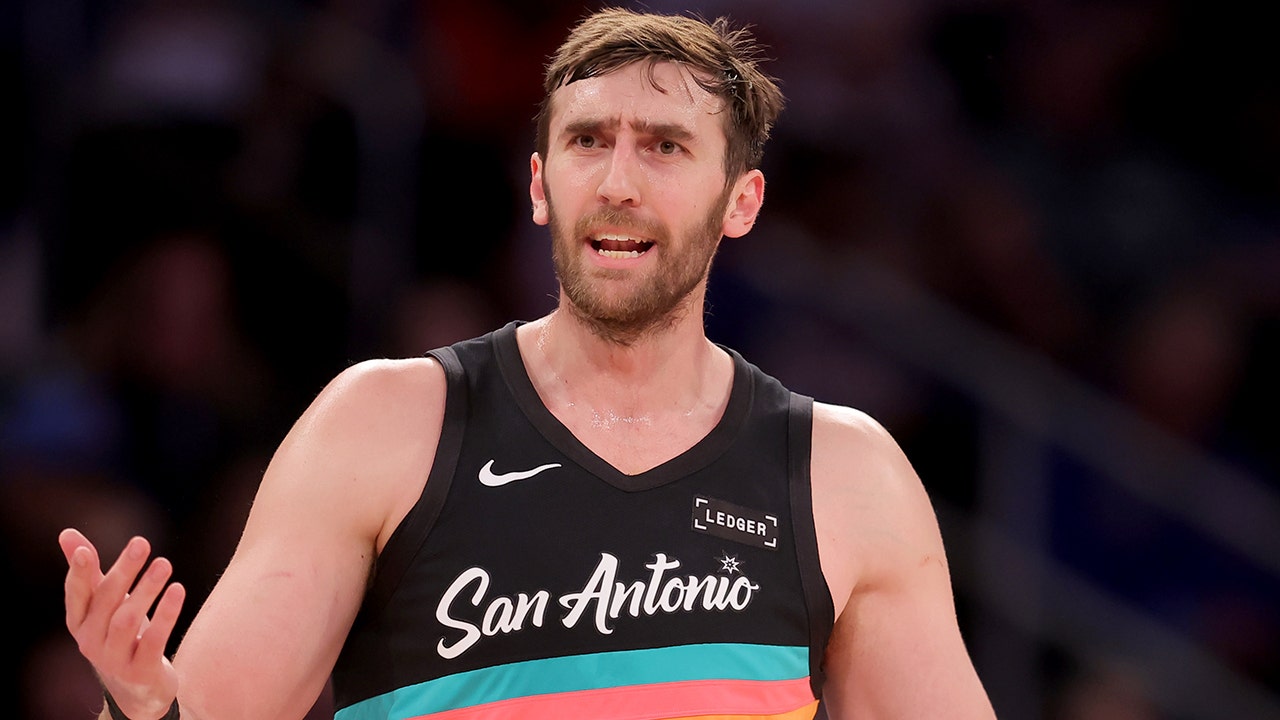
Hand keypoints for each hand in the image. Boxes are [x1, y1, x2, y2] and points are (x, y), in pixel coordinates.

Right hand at [60, 528, 186, 719]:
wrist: (136, 687)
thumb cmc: (118, 633)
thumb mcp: (103, 603)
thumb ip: (89, 571)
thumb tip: (66, 532)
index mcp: (79, 621)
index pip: (76, 594)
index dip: (79, 573)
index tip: (87, 551)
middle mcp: (90, 641)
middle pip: (105, 602)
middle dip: (123, 571)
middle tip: (142, 543)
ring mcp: (113, 659)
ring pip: (126, 621)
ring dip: (146, 590)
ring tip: (164, 564)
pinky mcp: (140, 670)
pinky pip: (153, 641)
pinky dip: (165, 615)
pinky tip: (178, 590)